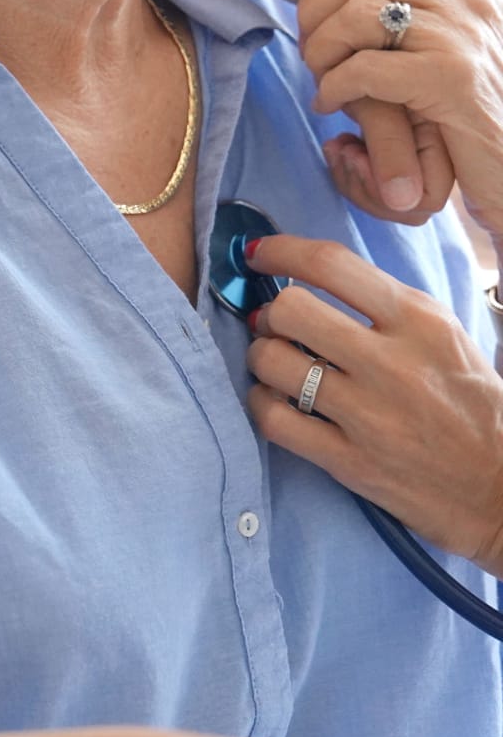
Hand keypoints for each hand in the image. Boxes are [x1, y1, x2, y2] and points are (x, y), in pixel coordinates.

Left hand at [243, 233, 502, 575]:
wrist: (501, 486)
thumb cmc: (471, 402)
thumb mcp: (443, 333)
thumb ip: (384, 303)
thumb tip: (314, 276)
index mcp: (417, 320)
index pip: (331, 265)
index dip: (280, 251)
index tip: (258, 254)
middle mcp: (390, 363)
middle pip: (291, 310)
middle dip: (269, 311)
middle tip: (272, 322)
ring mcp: (367, 416)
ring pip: (274, 363)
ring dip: (261, 356)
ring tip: (273, 361)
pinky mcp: (350, 463)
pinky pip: (275, 421)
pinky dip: (261, 403)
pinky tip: (273, 399)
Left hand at [270, 0, 502, 238]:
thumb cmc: (467, 111)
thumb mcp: (443, 43)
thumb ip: (409, 5)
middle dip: (315, 3)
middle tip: (307, 46)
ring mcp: (464, 33)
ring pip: (357, 14)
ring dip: (321, 47)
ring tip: (320, 76)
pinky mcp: (452, 78)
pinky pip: (365, 68)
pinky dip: (335, 85)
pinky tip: (331, 104)